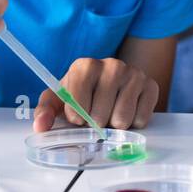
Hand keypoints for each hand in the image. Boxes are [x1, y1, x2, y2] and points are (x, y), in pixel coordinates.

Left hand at [33, 57, 159, 132]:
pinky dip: (133, 123)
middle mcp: (111, 65)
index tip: (78, 115)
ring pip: (122, 119)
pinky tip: (128, 111)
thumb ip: (45, 112)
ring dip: (115, 125)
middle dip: (97, 123)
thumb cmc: (82, 95)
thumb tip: (40, 126)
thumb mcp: (59, 100)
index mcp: (84, 66)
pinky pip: (141, 120)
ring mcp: (133, 74)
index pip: (77, 103)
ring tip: (111, 113)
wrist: (113, 86)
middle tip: (97, 115)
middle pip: (100, 116)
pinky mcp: (151, 86)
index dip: (76, 117)